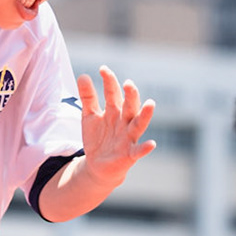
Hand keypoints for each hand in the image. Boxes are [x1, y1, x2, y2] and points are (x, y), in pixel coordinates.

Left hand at [75, 66, 156, 188]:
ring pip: (139, 124)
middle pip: (130, 106)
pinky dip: (145, 148)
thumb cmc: (98, 138)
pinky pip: (139, 151)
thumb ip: (88, 97)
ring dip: (145, 115)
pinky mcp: (129, 155)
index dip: (109, 82)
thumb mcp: (89, 117)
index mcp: (115, 111)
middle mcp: (125, 122)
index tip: (103, 69)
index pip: (113, 93)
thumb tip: (83, 75)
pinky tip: (151, 144)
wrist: (98, 166)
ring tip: (151, 104)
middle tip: (128, 83)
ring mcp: (129, 138)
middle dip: (130, 95)